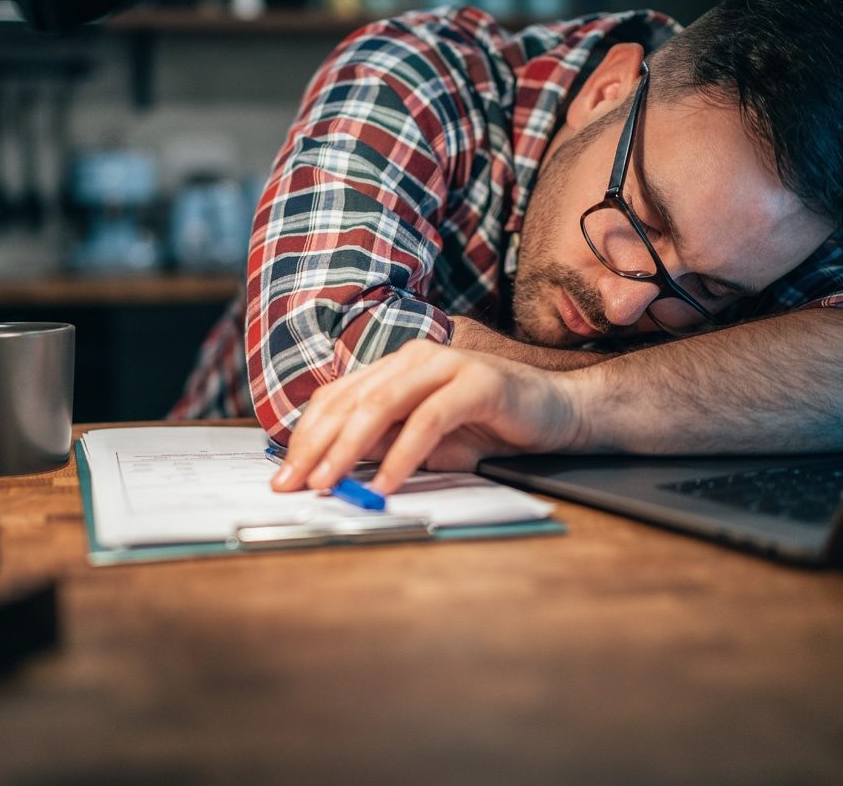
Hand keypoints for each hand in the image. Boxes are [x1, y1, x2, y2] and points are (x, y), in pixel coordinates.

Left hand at [270, 339, 582, 495]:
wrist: (558, 412)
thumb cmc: (488, 427)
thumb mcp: (423, 443)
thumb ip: (382, 446)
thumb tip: (332, 468)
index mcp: (394, 368)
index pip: (336, 398)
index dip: (305, 437)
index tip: (284, 476)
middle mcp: (413, 358)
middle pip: (350, 401)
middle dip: (315, 446)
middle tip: (294, 484)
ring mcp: (445, 365)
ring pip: (381, 405)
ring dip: (348, 449)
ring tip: (329, 484)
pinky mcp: (476, 382)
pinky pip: (428, 420)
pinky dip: (403, 455)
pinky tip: (386, 483)